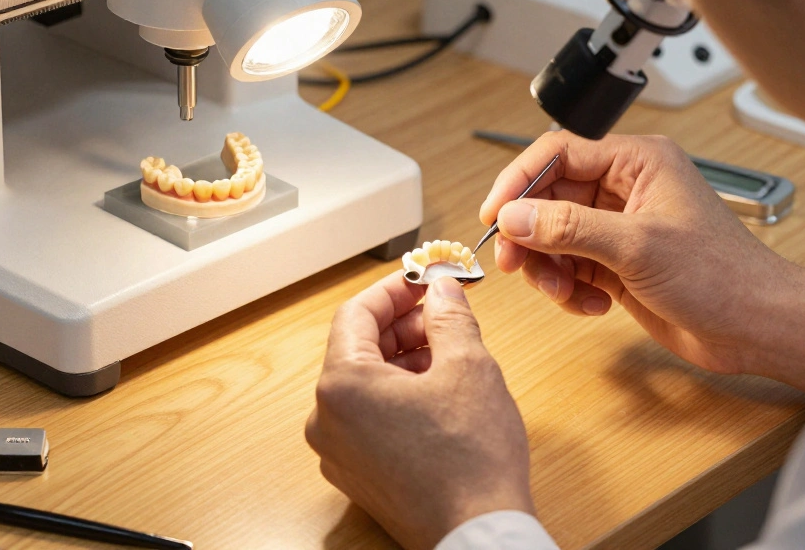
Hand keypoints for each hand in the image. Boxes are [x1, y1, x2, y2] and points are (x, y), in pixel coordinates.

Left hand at [306, 273, 533, 549]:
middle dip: (402, 326)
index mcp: (341, 387)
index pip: (355, 314)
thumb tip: (442, 291)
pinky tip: (439, 394)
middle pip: (357, 349)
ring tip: (450, 355)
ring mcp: (338, 453)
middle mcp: (327, 420)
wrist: (478, 535)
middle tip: (444, 314)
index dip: (393, 290)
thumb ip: (449, 317)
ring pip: (365, 386)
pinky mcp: (358, 477)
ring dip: (403, 361)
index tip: (423, 280)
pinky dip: (398, 397)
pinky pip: (369, 419)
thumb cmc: (472, 459)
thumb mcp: (469, 366)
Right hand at [480, 132, 804, 396]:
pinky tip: (592, 306)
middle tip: (515, 264)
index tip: (494, 214)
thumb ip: (569, 227)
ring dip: (549, 268)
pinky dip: (570, 289)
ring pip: (554, 237)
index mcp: (637, 162)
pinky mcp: (619, 264)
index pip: (559, 153)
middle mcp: (626, 189)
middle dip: (530, 234)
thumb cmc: (722, 276)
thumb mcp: (636, 245)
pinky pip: (571, 267)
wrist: (756, 326)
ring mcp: (621, 228)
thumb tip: (515, 216)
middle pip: (549, 198)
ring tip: (564, 293)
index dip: (519, 180)